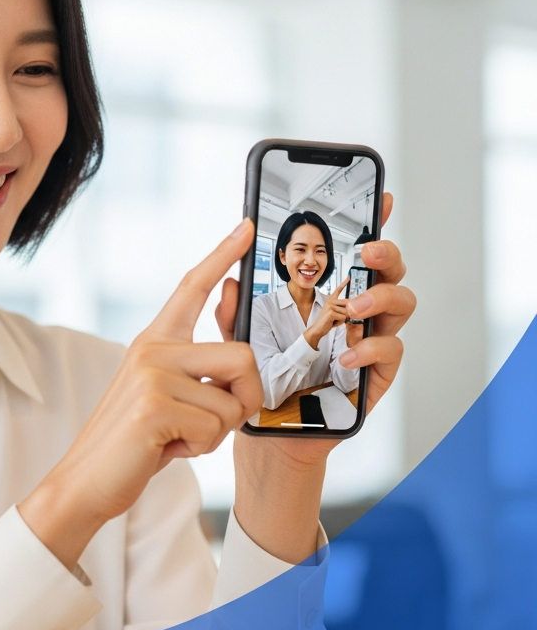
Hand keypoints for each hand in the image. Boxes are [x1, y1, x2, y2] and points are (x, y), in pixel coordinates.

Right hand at [18, 219, 261, 569]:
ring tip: (180, 435)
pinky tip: (167, 447)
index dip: (222, 255)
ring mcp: (151, 374)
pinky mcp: (154, 404)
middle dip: (245, 400)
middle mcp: (152, 348)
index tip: (245, 228)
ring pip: (233, 399)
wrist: (87, 478)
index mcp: (155, 341)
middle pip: (242, 356)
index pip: (192, 286)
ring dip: (218, 431)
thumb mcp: (166, 396)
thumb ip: (198, 374)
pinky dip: (200, 447)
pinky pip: (214, 426)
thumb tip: (241, 358)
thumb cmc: (135, 441)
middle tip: (213, 422)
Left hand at [214, 192, 415, 563]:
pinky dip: (372, 350)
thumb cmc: (256, 377)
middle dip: (385, 254)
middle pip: (388, 270)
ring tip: (353, 307)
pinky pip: (392, 354)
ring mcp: (370, 341)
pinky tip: (346, 353)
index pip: (352, 251)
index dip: (372, 221)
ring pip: (401, 304)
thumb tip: (228, 280)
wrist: (265, 432)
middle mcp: (355, 311)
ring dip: (382, 299)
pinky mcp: (376, 376)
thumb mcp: (237, 338)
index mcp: (325, 292)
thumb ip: (233, 310)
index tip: (382, 197)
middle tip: (365, 253)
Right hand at [303, 277, 349, 349]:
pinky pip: (344, 317)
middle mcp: (330, 301)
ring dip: (343, 319)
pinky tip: (333, 322)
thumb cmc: (328, 322)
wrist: (318, 329)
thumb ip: (344, 309)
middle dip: (348, 312)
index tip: (349, 276)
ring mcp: (330, 306)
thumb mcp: (337, 313)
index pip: (338, 290)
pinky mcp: (331, 312)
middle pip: (348, 303)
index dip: (344, 283)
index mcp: (331, 300)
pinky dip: (340, 322)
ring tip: (334, 320)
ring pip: (347, 312)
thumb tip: (353, 307)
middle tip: (338, 317)